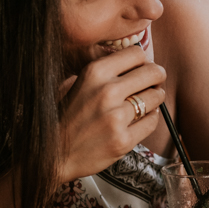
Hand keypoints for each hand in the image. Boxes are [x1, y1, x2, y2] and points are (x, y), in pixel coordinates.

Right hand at [59, 46, 165, 182]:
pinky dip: (150, 119)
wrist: (51, 154)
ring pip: (156, 97)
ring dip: (155, 98)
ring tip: (147, 102)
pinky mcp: (123, 140)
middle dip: (157, 77)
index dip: (144, 61)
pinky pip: (152, 121)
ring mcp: (116, 117)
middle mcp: (107, 92)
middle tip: (155, 83)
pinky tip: (140, 119)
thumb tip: (134, 62)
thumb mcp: (76, 83)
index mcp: (95, 73)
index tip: (144, 67)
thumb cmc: (65, 117)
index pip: (137, 54)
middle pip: (153, 73)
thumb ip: (103, 71)